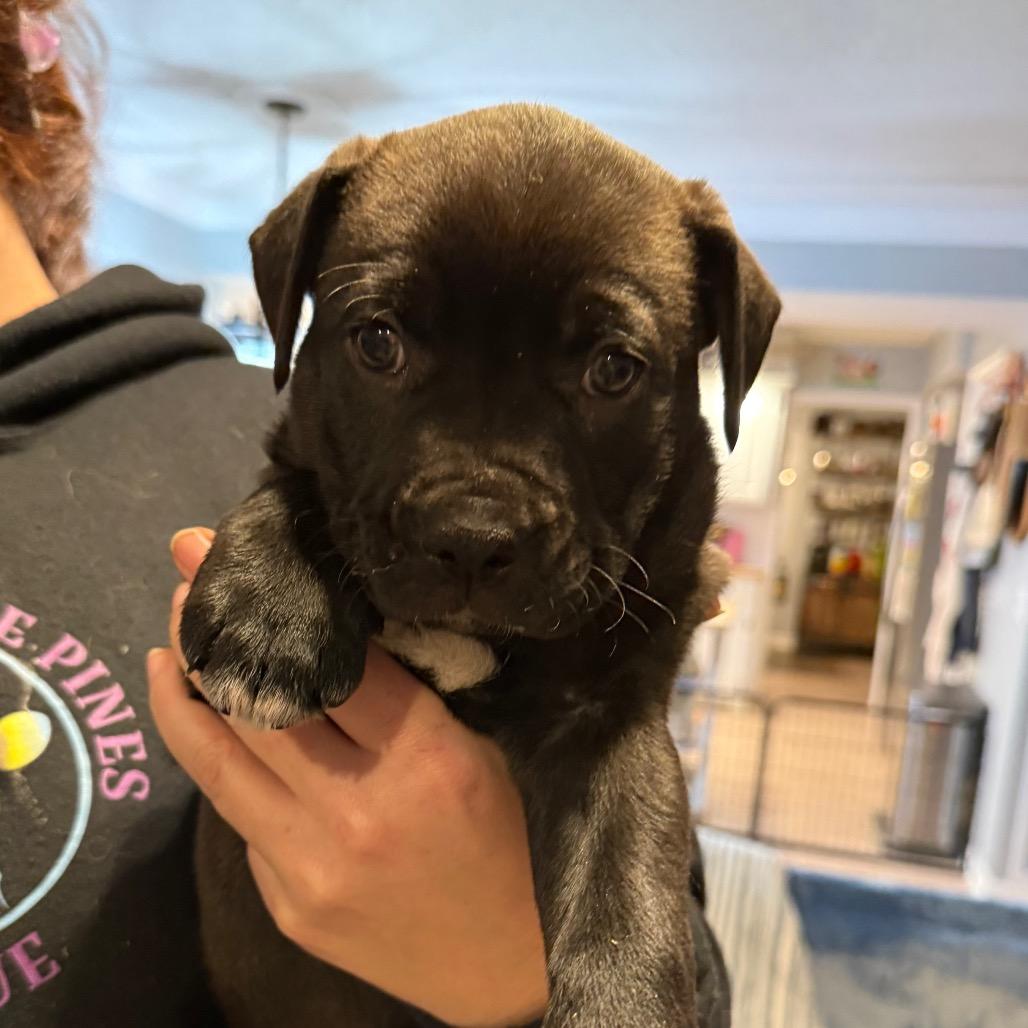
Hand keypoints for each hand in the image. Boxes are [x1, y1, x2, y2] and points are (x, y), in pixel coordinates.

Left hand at [149, 528, 547, 1027]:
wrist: (516, 968)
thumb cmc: (518, 842)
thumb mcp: (488, 751)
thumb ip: (414, 699)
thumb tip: (332, 640)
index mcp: (424, 760)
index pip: (330, 661)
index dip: (280, 602)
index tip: (240, 554)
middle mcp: (356, 811)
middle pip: (255, 704)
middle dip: (210, 632)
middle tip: (185, 576)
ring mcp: (310, 867)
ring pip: (218, 765)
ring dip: (183, 698)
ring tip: (165, 649)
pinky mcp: (287, 908)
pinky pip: (245, 820)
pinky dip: (228, 768)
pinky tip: (220, 737)